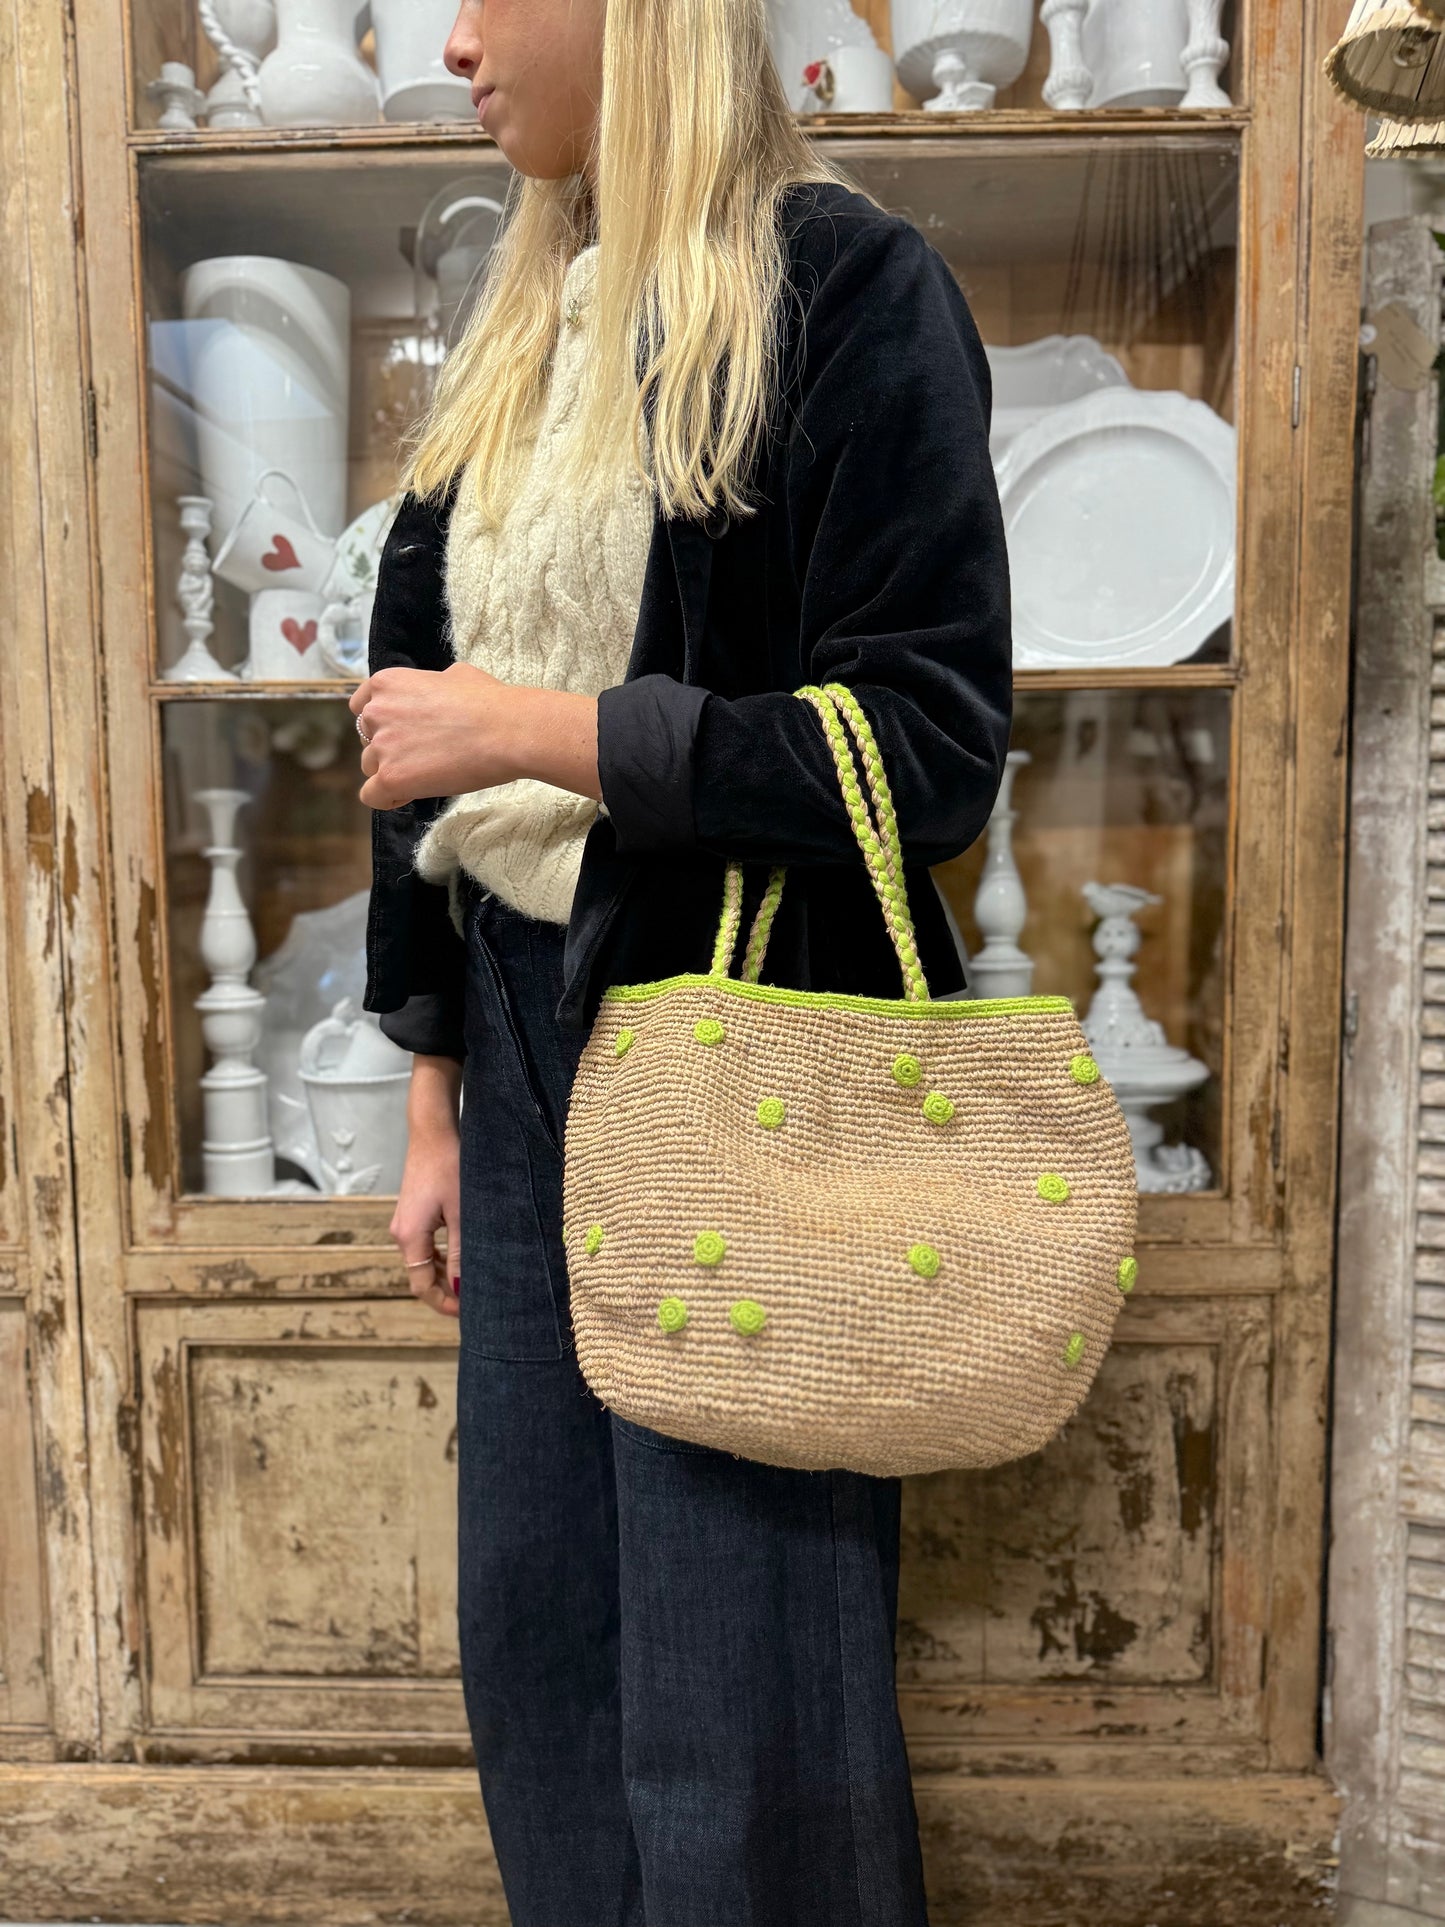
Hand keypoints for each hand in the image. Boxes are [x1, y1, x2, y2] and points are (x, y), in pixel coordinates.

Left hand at [349, 664, 602, 811]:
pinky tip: (413, 793)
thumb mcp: (456, 675)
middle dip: (390, 749)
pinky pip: (372, 796)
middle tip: (423, 755)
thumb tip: (440, 689)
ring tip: (427, 774)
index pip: (361, 708)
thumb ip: (432, 685)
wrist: (507, 731)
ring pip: (371, 768)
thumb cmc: (490, 702)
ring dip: (393, 772)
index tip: (404, 733)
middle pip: (367, 740)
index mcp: (387, 684)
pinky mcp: (390, 778)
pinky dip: (389, 798)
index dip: (382, 724)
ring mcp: (381, 747)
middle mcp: (376, 712)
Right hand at [392, 1056, 463, 1319]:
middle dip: (444, 1291)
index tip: (466, 1313)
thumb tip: (461, 1289)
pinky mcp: (412, 1213)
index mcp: (410, 1236)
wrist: (432, 1131)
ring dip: (443, 1274)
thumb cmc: (450, 1167)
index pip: (421, 1285)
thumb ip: (460, 1253)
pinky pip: (424, 1245)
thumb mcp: (462, 1213)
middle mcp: (401, 1233)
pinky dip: (439, 1257)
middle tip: (474, 1301)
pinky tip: (461, 1258)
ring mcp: (404, 1223)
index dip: (442, 1303)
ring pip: (422, 1261)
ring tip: (471, 1282)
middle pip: (420, 1275)